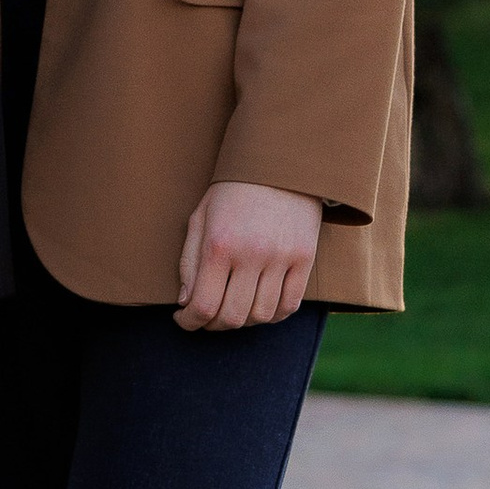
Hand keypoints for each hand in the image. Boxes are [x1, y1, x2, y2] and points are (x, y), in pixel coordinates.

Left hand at [175, 181, 320, 332]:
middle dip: (213, 325)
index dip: (189, 322)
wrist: (278, 163)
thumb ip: (189, 261)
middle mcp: (251, 254)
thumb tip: (186, 303)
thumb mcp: (200, 217)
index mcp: (219, 244)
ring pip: (261, 316)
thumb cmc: (232, 191)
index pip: (203, 305)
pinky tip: (260, 306)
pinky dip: (273, 315)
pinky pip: (290, 305)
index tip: (184, 319)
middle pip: (232, 317)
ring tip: (233, 308)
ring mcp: (281, 258)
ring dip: (243, 321)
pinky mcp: (305, 258)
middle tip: (206, 318)